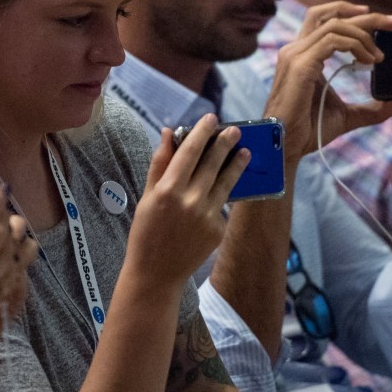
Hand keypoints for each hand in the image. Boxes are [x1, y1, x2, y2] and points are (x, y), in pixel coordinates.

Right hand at [129, 113, 248, 282]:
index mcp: (168, 190)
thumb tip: (168, 133)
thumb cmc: (146, 233)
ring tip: (245, 152)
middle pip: (212, 164)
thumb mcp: (146, 197)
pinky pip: (222, 206)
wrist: (156, 273)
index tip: (211, 118)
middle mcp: (190, 201)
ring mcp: (207, 217)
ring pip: (226, 183)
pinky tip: (223, 190)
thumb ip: (159, 164)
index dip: (202, 133)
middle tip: (235, 130)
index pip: (189, 152)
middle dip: (225, 144)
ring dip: (236, 165)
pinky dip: (221, 196)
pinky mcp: (218, 230)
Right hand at [267, 1, 391, 159]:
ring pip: (334, 25)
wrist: (287, 146)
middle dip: (368, 16)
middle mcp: (297, 49)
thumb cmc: (310, 131)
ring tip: (379, 57)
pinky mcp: (300, 64)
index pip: (328, 20)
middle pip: (332, 16)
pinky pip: (332, 40)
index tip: (385, 24)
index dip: (356, 16)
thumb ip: (373, 108)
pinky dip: (354, 45)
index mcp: (305, 55)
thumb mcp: (348, 116)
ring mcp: (296, 54)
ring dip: (364, 34)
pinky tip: (368, 62)